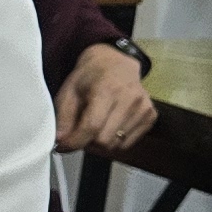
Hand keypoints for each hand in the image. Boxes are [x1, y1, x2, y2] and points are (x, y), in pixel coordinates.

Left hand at [55, 39, 156, 153]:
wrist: (117, 64)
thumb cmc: (90, 78)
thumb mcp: (68, 91)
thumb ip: (63, 117)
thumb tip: (61, 141)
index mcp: (107, 89)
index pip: (92, 126)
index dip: (75, 142)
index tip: (62, 146)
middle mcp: (129, 99)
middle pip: (104, 140)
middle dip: (86, 143)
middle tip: (79, 133)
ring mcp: (144, 108)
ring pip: (116, 145)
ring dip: (100, 144)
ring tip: (94, 127)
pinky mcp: (150, 116)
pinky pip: (127, 143)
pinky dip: (114, 142)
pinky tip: (108, 127)